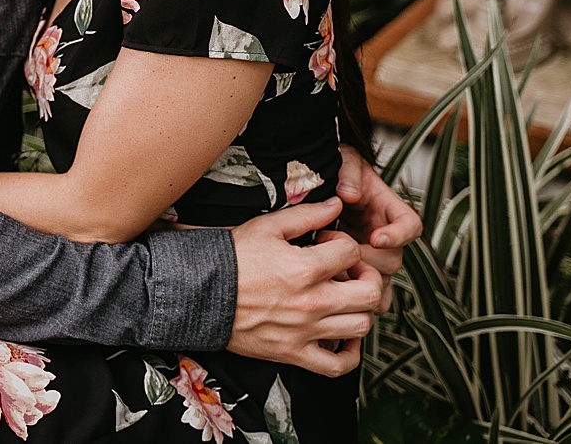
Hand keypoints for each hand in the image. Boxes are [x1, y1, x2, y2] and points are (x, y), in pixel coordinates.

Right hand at [228, 199, 381, 376]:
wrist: (199, 293)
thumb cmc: (230, 259)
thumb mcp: (266, 226)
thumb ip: (307, 214)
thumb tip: (336, 205)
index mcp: (305, 268)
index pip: (353, 253)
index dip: (344, 243)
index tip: (328, 244)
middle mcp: (311, 302)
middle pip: (370, 293)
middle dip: (367, 276)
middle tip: (350, 271)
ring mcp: (305, 331)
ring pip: (362, 326)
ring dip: (360, 310)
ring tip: (344, 299)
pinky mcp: (294, 353)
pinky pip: (338, 365)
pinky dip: (349, 353)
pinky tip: (342, 335)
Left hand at [336, 145, 422, 311]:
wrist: (322, 187)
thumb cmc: (337, 171)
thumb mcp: (344, 159)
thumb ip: (349, 172)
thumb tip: (348, 194)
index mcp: (389, 210)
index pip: (411, 226)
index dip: (399, 235)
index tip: (377, 237)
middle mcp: (388, 237)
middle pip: (393, 260)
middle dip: (364, 258)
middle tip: (331, 244)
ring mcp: (376, 258)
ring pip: (382, 282)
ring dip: (355, 278)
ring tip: (327, 264)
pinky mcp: (362, 273)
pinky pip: (371, 298)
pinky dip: (357, 299)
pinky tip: (332, 287)